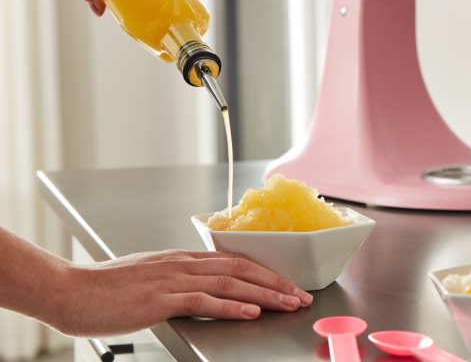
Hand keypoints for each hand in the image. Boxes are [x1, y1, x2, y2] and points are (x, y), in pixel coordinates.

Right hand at [52, 249, 312, 337]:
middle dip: (276, 282)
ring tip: (289, 303)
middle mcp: (183, 263)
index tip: (287, 284)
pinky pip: (203, 300)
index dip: (265, 272)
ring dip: (264, 294)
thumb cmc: (104, 290)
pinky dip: (231, 305)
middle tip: (301, 296)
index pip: (234, 261)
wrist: (70, 291)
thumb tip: (199, 291)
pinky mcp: (160, 299)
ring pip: (230, 282)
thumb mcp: (149, 279)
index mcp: (182, 258)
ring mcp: (173, 279)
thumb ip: (176, 282)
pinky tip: (250, 312)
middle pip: (241, 268)